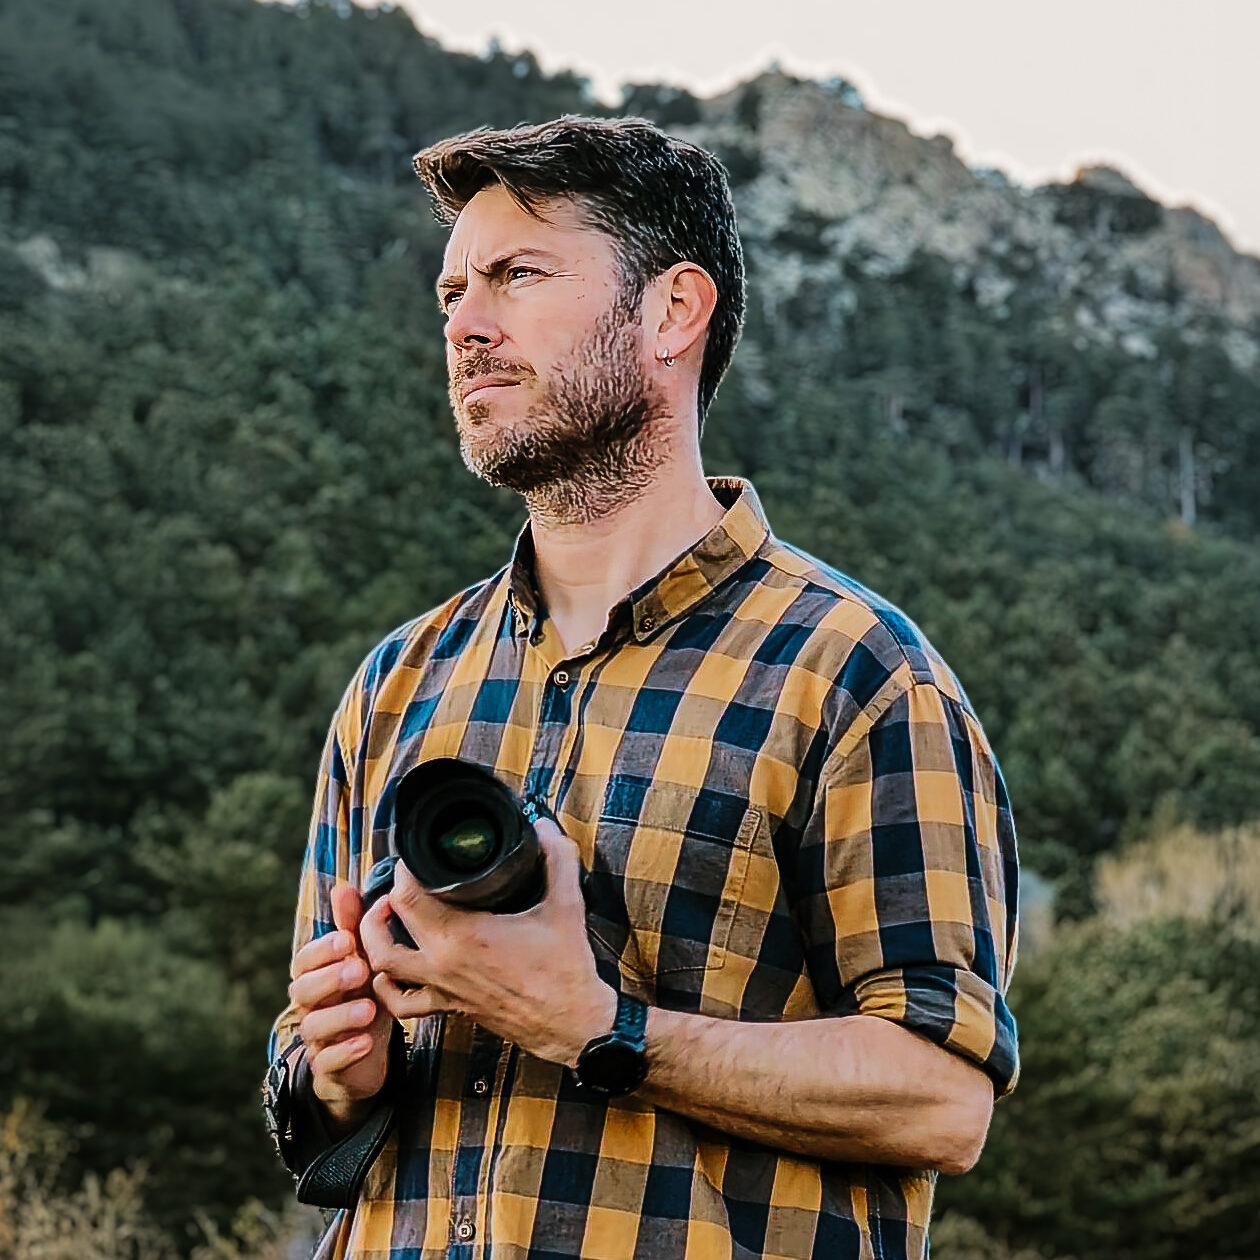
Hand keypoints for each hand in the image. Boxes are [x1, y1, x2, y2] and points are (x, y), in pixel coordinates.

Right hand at [288, 882, 393, 1130]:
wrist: (367, 1053)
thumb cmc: (363, 996)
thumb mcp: (362, 960)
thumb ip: (352, 925)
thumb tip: (343, 886)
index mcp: (317, 976)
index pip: (305, 960)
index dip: (321, 950)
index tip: (347, 939)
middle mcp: (311, 1006)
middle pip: (303, 991)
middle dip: (329, 978)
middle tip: (359, 969)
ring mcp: (317, 1039)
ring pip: (313, 1027)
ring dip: (340, 1016)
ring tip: (369, 1008)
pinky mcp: (329, 1068)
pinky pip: (328, 1063)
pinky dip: (346, 1053)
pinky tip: (367, 1042)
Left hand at [360, 819, 616, 1067]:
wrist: (572, 1024)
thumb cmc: (566, 969)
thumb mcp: (566, 905)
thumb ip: (557, 859)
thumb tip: (544, 827)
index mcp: (464, 935)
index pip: (409, 896)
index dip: (403, 870)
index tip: (413, 855)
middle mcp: (443, 964)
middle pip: (389, 926)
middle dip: (388, 896)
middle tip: (403, 879)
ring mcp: (442, 989)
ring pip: (383, 966)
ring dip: (374, 939)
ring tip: (385, 916)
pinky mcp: (449, 1008)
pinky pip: (402, 1003)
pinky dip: (387, 987)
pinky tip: (391, 971)